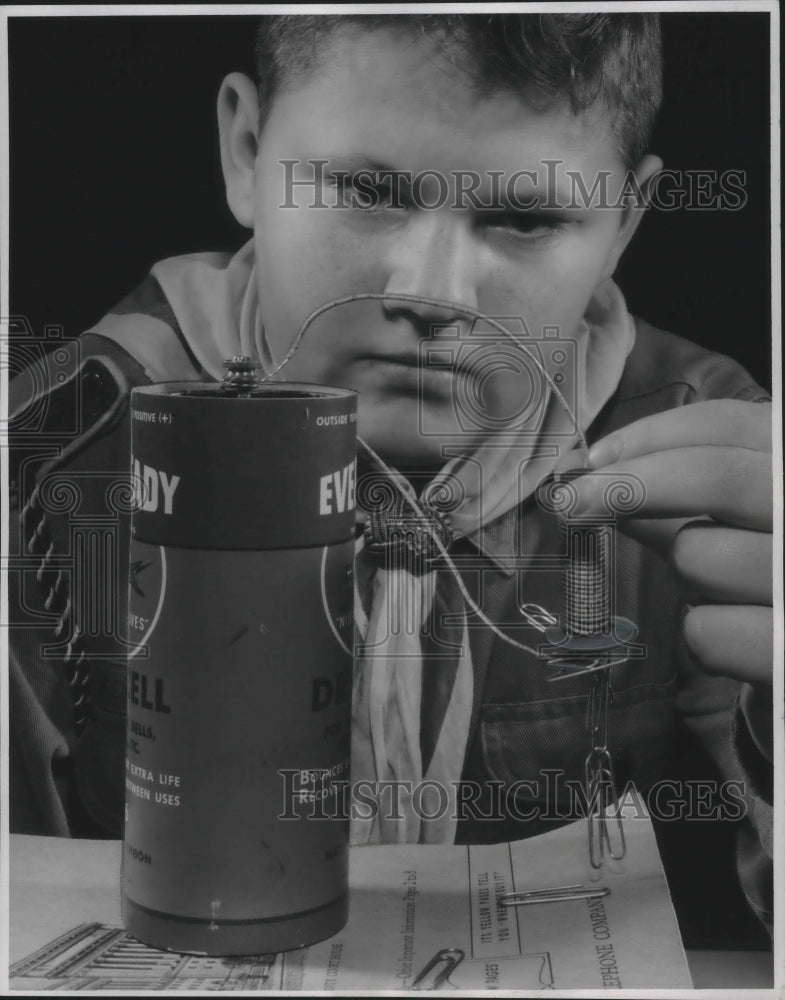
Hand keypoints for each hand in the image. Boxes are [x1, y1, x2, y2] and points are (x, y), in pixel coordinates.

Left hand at [566, 399, 772, 685]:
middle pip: (719, 476)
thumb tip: (597, 475)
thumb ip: (688, 495)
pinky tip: (733, 639)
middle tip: (573, 501)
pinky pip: (707, 630)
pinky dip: (700, 636)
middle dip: (628, 483)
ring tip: (719, 594)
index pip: (733, 427)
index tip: (596, 457)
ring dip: (683, 576)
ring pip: (700, 556)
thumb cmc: (771, 582)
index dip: (654, 436)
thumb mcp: (745, 524)